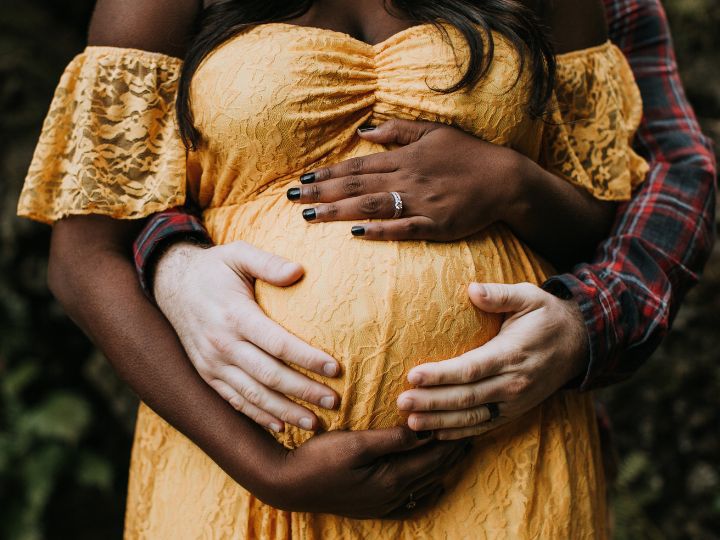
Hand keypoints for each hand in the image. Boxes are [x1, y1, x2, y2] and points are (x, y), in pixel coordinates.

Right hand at [153, 240, 340, 431]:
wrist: (170, 284)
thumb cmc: (213, 268)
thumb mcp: (238, 254)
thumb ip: (268, 262)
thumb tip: (299, 270)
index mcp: (234, 316)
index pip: (278, 344)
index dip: (307, 358)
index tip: (335, 368)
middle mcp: (222, 344)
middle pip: (269, 375)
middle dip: (304, 391)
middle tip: (334, 400)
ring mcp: (212, 363)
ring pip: (253, 395)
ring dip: (285, 411)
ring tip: (314, 422)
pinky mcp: (207, 374)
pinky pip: (234, 401)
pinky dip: (258, 417)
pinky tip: (281, 427)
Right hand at [262, 426, 469, 517]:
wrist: (289, 485)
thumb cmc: (320, 458)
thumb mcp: (356, 443)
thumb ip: (393, 439)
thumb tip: (425, 429)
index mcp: (392, 479)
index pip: (433, 457)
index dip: (452, 439)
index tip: (468, 422)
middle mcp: (392, 496)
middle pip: (433, 471)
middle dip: (453, 452)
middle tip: (472, 432)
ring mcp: (382, 504)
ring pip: (425, 486)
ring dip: (443, 468)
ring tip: (458, 452)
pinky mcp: (372, 506)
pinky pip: (410, 502)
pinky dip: (427, 491)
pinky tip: (432, 485)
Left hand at [287, 119, 533, 240]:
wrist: (505, 179)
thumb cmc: (469, 155)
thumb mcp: (434, 132)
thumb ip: (398, 131)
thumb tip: (364, 131)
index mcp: (405, 158)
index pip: (357, 166)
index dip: (327, 173)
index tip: (302, 178)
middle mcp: (407, 179)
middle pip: (356, 186)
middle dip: (321, 192)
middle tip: (291, 198)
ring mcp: (421, 203)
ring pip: (372, 206)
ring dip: (338, 211)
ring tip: (309, 215)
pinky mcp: (436, 225)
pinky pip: (403, 229)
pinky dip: (380, 231)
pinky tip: (357, 233)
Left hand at [397, 282, 587, 439]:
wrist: (580, 344)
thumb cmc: (546, 316)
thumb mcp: (529, 296)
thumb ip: (500, 294)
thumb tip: (472, 289)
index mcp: (511, 354)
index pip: (470, 369)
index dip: (441, 375)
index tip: (413, 376)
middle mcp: (513, 383)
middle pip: (466, 397)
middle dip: (431, 402)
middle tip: (401, 402)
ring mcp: (514, 401)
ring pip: (472, 417)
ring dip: (440, 421)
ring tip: (410, 423)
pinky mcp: (514, 411)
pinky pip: (484, 426)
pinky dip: (459, 432)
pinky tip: (435, 433)